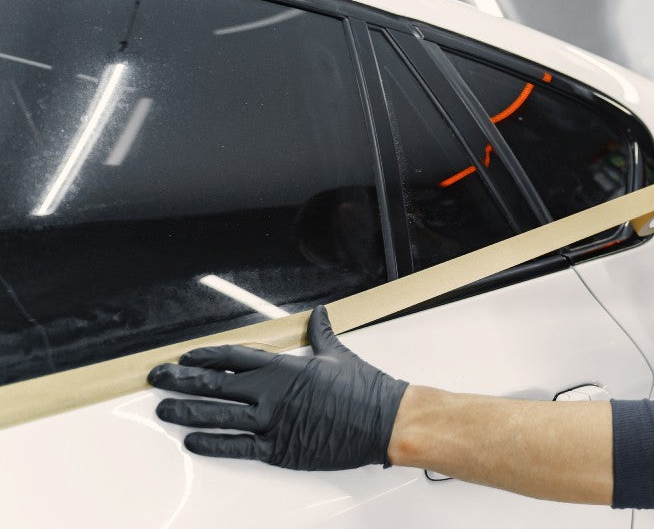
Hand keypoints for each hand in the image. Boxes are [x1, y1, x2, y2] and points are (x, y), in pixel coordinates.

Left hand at [148, 305, 407, 470]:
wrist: (383, 421)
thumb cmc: (364, 389)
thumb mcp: (338, 355)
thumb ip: (320, 334)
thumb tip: (319, 315)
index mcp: (284, 368)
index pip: (232, 357)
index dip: (204, 356)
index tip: (185, 357)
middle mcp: (271, 394)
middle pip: (214, 384)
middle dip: (181, 380)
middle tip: (158, 378)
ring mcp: (272, 422)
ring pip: (217, 416)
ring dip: (186, 412)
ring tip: (164, 409)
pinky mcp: (278, 449)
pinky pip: (237, 446)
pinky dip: (212, 444)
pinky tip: (192, 441)